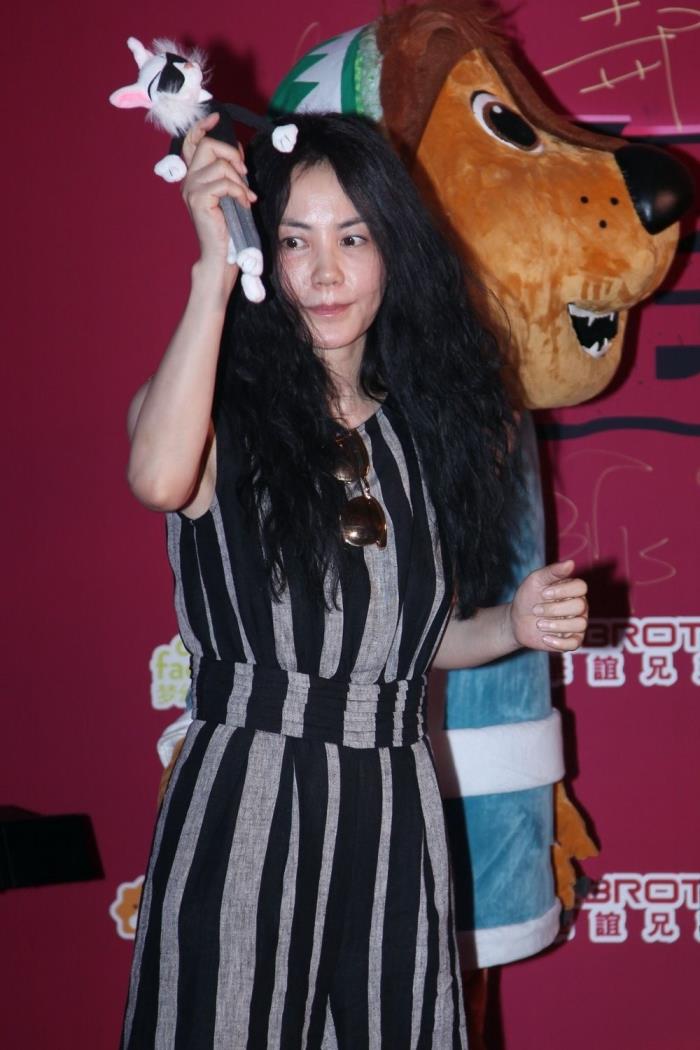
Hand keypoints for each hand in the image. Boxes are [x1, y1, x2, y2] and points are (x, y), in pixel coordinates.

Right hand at [180, 112, 256, 269]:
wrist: (220, 255)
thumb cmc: (226, 227)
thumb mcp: (229, 194)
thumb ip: (229, 172)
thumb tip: (238, 151)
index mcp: (193, 176)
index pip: (191, 143)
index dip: (202, 127)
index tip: (216, 118)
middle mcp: (188, 180)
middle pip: (208, 146)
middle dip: (231, 154)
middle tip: (244, 173)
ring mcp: (191, 189)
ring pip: (220, 166)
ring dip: (239, 181)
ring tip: (245, 197)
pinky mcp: (199, 200)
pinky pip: (224, 183)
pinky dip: (239, 192)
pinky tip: (244, 204)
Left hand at [510, 560, 587, 651]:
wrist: (517, 620)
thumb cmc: (528, 597)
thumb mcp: (536, 580)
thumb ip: (552, 572)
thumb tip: (571, 563)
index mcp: (573, 590)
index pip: (581, 587)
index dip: (563, 591)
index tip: (543, 593)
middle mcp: (580, 606)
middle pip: (580, 606)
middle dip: (554, 609)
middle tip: (536, 610)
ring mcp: (578, 623)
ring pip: (580, 624)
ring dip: (555, 625)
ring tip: (539, 624)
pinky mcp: (572, 640)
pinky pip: (575, 643)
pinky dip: (559, 642)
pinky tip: (545, 638)